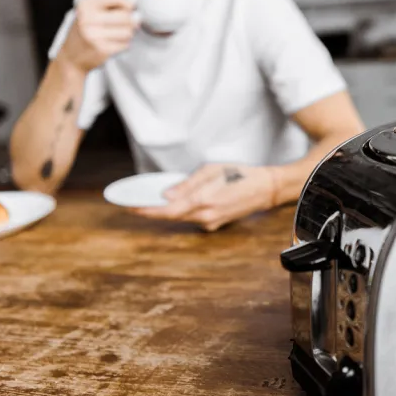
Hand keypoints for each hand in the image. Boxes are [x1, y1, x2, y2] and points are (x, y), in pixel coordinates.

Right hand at [58, 0, 138, 73]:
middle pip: (128, 16)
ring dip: (128, 33)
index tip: (129, 5)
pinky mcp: (101, 49)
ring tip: (117, 33)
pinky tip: (113, 43)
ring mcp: (94, 35)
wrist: (71, 56)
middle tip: (126, 22)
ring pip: (128, 31)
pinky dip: (123, 44)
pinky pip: (125, 44)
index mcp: (86, 4)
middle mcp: (88, 18)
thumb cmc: (86, 28)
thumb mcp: (93, 8)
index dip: (130, 2)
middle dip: (131, 20)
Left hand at [128, 164, 279, 231]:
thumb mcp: (211, 171)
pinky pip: (193, 217)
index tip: (130, 207)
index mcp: (202, 202)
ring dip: (168, 209)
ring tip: (155, 199)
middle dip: (153, 209)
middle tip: (135, 202)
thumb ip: (187, 185)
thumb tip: (166, 195)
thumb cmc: (241, 175)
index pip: (166, 210)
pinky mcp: (217, 223)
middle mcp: (205, 216)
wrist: (266, 189)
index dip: (146, 210)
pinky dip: (183, 210)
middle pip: (171, 215)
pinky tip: (181, 200)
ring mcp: (211, 222)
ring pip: (182, 217)